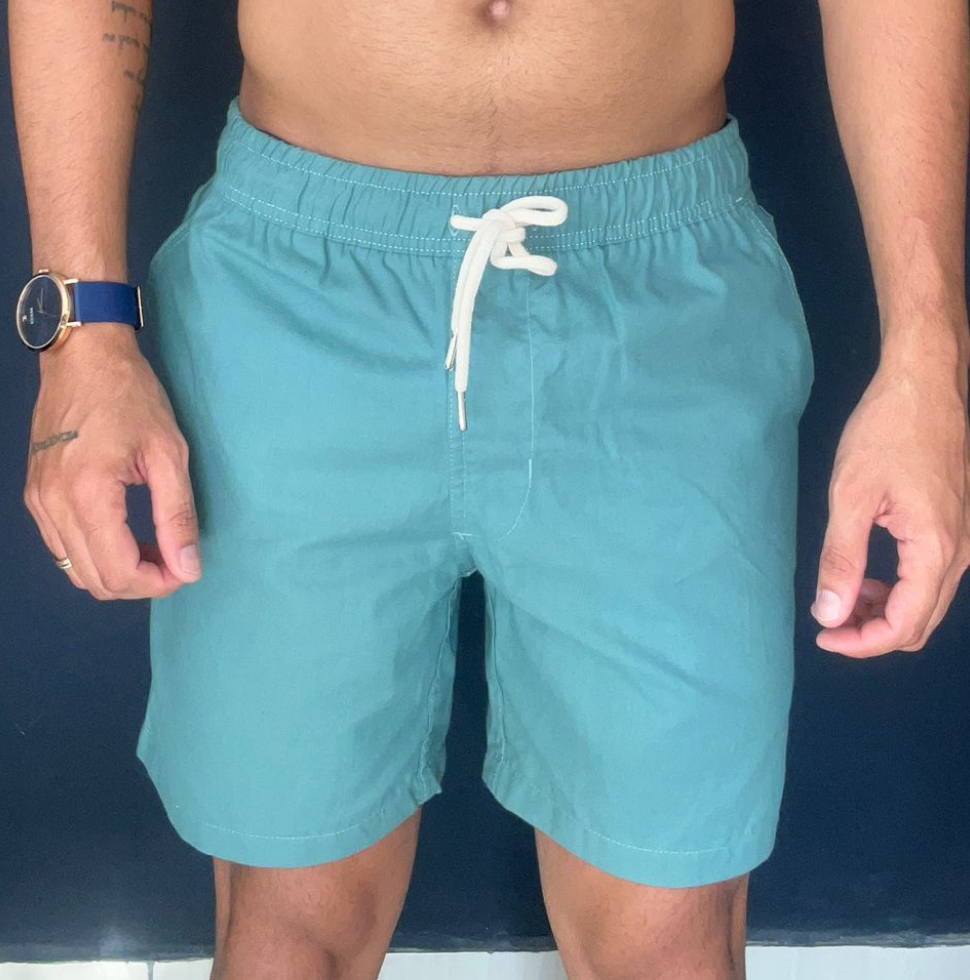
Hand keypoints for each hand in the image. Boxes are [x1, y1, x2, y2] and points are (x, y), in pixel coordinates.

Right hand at [23, 323, 201, 599]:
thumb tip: (189, 569)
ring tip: (155, 548)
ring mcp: (38, 502)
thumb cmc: (131, 397)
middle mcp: (53, 506)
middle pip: (95, 581)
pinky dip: (96, 556)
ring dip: (118, 573)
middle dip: (141, 583)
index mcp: (88, 495)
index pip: (119, 572)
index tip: (185, 570)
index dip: (158, 584)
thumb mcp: (169, 454)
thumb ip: (178, 516)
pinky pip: (63, 548)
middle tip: (175, 561)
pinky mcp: (35, 496)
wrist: (83, 357)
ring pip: (76, 570)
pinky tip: (127, 536)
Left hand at [812, 355, 969, 655]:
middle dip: (872, 634)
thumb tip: (830, 614)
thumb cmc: (886, 432)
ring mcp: (963, 540)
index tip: (823, 637)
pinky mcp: (956, 526)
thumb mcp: (851, 497)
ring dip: (884, 612)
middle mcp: (960, 553)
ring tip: (842, 597)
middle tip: (828, 623)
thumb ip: (841, 560)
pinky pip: (930, 577)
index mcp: (936, 549)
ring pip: (926, 603)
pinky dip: (897, 588)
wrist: (924, 384)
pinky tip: (866, 575)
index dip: (861, 643)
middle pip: (920, 624)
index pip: (904, 626)